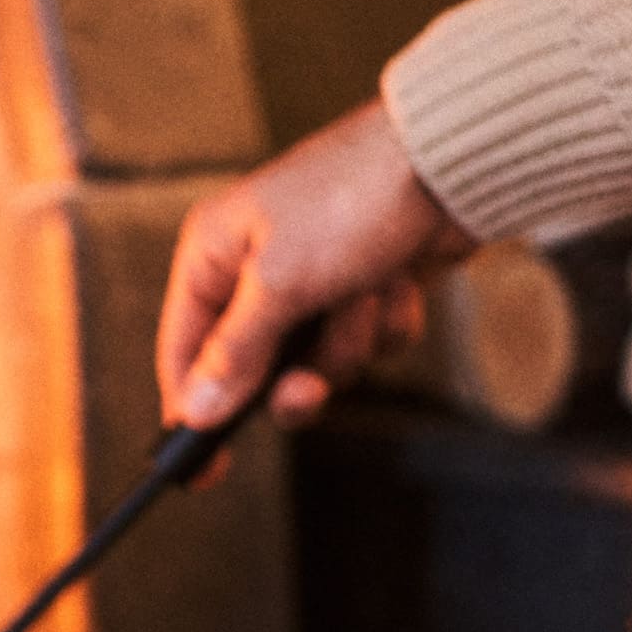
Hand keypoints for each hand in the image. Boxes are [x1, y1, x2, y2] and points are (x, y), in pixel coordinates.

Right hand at [157, 101, 473, 432]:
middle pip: (255, 370)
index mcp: (213, 253)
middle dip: (296, 377)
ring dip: (351, 340)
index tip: (201, 471)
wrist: (449, 160)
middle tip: (312, 386)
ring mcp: (314, 277)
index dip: (191, 411)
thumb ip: (235, 354)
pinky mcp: (364, 284)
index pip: (182, 350)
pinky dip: (387, 320)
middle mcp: (256, 267)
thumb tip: (193, 411)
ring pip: (321, 361)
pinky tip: (398, 280)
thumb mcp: (280, 283)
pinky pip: (367, 341)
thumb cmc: (352, 198)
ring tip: (366, 291)